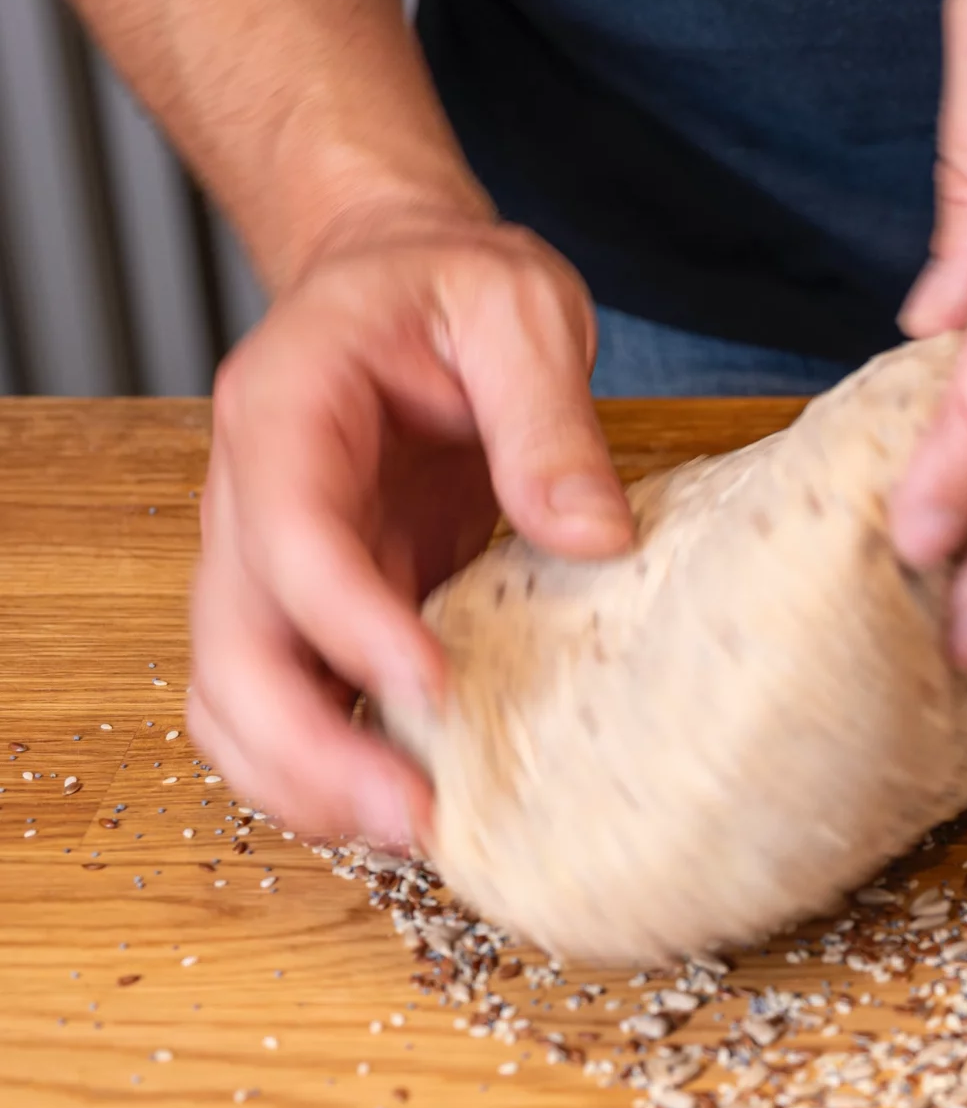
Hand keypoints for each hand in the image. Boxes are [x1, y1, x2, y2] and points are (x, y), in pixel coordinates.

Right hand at [187, 205, 630, 845]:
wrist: (405, 276)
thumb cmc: (452, 283)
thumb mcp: (519, 307)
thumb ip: (548, 417)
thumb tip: (594, 536)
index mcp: (286, 411)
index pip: (290, 537)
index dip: (350, 623)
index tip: (431, 687)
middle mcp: (254, 498)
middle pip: (232, 648)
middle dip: (308, 748)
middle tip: (417, 814)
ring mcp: (275, 562)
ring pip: (238, 696)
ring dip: (306, 779)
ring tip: (414, 831)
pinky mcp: (323, 605)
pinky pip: (294, 698)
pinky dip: (329, 763)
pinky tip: (412, 796)